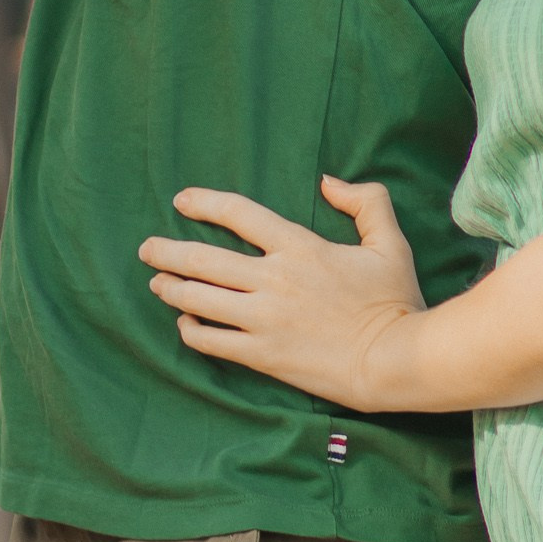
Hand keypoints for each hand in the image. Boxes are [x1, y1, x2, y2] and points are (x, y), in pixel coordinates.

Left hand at [138, 176, 427, 410]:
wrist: (393, 360)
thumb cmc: (395, 301)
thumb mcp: (389, 243)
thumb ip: (366, 202)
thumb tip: (329, 181)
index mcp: (299, 247)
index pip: (238, 214)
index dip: (205, 203)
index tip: (182, 201)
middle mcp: (273, 279)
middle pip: (203, 259)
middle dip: (167, 251)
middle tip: (147, 249)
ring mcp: (263, 318)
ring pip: (199, 298)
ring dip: (171, 288)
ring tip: (155, 282)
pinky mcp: (262, 354)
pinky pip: (211, 340)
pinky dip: (191, 330)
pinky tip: (184, 323)